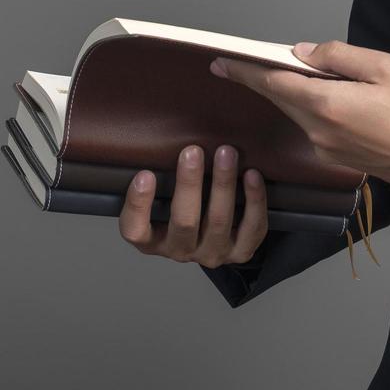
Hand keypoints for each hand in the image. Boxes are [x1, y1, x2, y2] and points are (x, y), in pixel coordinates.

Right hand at [118, 143, 269, 267]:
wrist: (216, 234)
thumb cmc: (183, 205)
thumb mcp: (162, 198)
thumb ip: (159, 180)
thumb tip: (159, 136)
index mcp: (152, 241)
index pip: (135, 230)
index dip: (139, 205)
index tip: (145, 174)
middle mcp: (180, 251)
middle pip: (184, 222)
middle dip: (189, 184)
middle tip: (192, 151)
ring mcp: (212, 254)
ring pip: (219, 222)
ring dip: (223, 185)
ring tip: (226, 153)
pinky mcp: (241, 252)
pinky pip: (252, 227)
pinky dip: (254, 200)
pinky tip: (252, 175)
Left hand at [209, 40, 389, 199]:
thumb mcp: (385, 67)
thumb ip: (338, 57)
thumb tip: (302, 54)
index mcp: (327, 105)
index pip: (274, 84)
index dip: (245, 72)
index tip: (220, 63)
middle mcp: (319, 132)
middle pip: (283, 100)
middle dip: (267, 79)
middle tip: (252, 62)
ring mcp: (327, 150)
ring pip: (300, 114)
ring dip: (297, 94)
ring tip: (310, 76)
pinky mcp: (338, 159)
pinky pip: (315, 127)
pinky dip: (314, 109)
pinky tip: (333, 99)